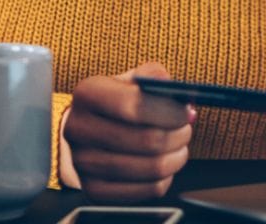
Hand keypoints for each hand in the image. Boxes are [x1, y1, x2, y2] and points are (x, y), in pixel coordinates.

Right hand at [60, 62, 194, 201]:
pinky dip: (165, 178)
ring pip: (150, 168)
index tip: (186, 111)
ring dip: (176, 157)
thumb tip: (171, 87)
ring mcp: (83, 163)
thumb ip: (152, 75)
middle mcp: (79, 128)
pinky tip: (164, 162)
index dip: (167, 110)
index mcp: (88, 94)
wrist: (87, 127)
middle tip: (186, 127)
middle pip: (146, 140)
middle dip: (177, 134)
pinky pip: (146, 191)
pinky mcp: (95, 190)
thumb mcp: (130, 79)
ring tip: (180, 145)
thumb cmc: (116, 100)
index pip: (132, 105)